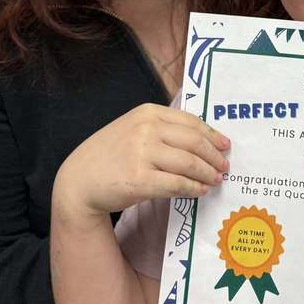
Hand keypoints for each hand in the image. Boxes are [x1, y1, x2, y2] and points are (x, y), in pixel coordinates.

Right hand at [53, 104, 229, 222]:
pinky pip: (177, 184)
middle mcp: (146, 129)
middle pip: (194, 142)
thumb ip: (161, 129)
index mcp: (147, 112)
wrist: (79, 180)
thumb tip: (201, 141)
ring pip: (189, 163)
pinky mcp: (140, 179)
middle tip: (224, 166)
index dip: (212, 135)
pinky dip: (193, 188)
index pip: (190, 122)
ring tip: (215, 180)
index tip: (225, 145)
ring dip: (207, 173)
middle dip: (214, 156)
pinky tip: (200, 191)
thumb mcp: (133, 129)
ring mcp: (142, 154)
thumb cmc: (109, 155)